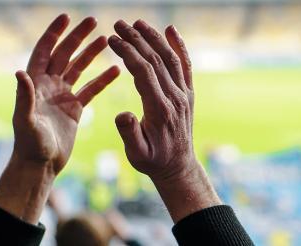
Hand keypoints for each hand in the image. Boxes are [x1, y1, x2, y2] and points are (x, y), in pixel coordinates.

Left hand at [12, 14, 119, 175]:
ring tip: (105, 39)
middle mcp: (48, 85)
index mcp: (35, 83)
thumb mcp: (26, 120)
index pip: (44, 51)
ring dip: (91, 54)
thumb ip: (25, 96)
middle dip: (77, 37)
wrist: (41, 165)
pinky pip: (91, 90)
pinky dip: (102, 80)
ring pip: (78, 69)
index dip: (54, 33)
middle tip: (92, 21)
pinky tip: (116, 69)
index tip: (66, 17)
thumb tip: (19, 72)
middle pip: (64, 54)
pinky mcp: (75, 109)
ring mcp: (62, 96)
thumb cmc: (29, 144)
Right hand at [108, 20, 219, 222]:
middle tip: (118, 24)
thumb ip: (129, 134)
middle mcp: (175, 98)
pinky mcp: (188, 93)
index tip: (112, 39)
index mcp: (160, 110)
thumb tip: (122, 114)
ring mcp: (184, 94)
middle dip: (136, 39)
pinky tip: (171, 30)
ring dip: (154, 38)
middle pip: (156, 60)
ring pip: (170, 58)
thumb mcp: (137, 154)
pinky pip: (185, 65)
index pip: (143, 72)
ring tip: (137, 22)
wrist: (178, 167)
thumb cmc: (152, 161)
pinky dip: (179, 46)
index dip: (127, 52)